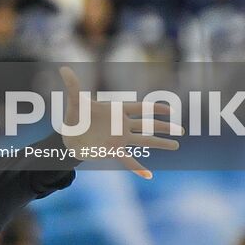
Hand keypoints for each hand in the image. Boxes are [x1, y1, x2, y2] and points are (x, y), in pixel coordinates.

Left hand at [57, 66, 181, 179]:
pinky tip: (149, 175)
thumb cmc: (75, 117)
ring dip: (159, 143)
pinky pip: (129, 160)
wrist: (69, 137)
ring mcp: (119, 139)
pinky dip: (138, 168)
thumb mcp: (74, 101)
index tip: (170, 109)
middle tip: (181, 130)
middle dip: (163, 127)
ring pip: (144, 141)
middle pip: (146, 125)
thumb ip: (72, 85)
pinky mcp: (114, 151)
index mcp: (116, 111)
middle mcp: (121, 124)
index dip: (154, 108)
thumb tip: (63, 68)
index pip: (139, 107)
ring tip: (176, 145)